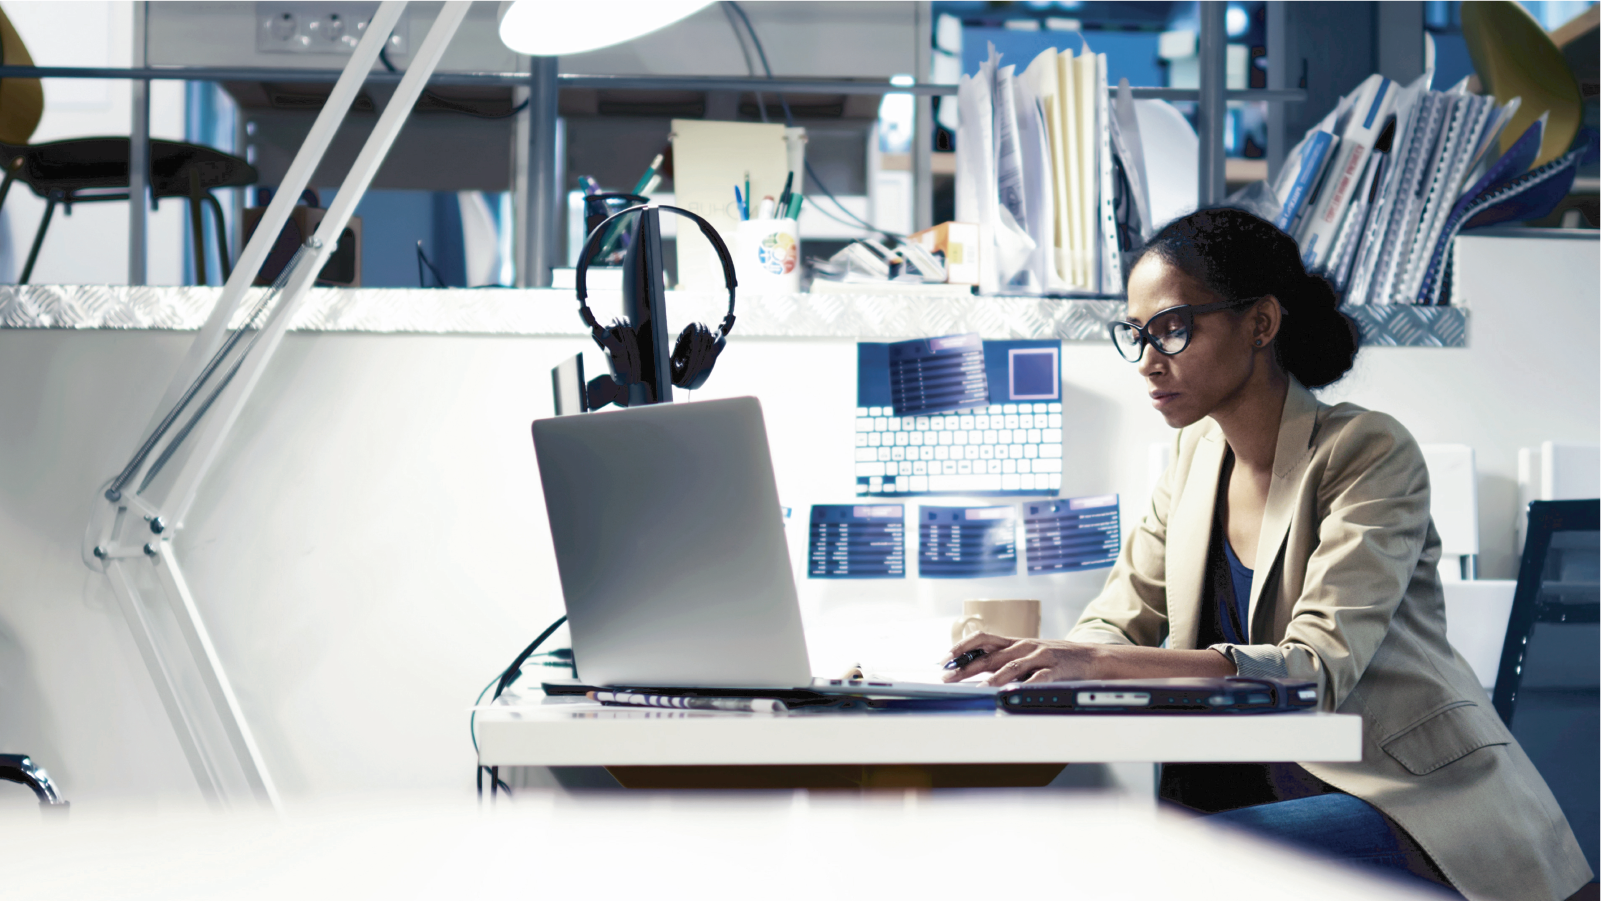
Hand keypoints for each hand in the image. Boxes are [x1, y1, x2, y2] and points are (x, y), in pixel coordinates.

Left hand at [940, 631, 1102, 685]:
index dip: (961, 648)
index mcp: (1014, 642)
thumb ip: (1003, 660)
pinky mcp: (1055, 669)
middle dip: (967, 666)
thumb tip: (973, 669)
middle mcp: (1024, 646)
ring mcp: (1040, 656)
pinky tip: (1014, 692)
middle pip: (990, 655)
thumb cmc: (1054, 657)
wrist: (1090, 657)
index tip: (945, 660)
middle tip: (949, 677)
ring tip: (978, 688)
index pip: (982, 639)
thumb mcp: (1026, 654)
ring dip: (993, 677)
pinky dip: (1026, 685)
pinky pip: (1039, 678)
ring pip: (1012, 665)